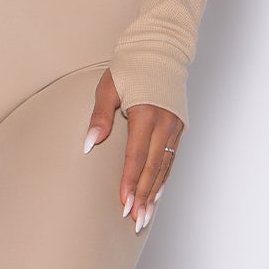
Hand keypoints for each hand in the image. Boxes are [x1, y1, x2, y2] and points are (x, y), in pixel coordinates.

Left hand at [83, 69, 182, 233]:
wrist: (160, 48)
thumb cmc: (130, 66)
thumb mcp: (109, 86)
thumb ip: (100, 116)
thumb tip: (90, 143)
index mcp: (145, 113)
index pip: (136, 156)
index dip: (129, 182)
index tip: (123, 203)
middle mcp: (164, 123)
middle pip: (152, 167)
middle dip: (143, 196)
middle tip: (135, 220)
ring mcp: (174, 126)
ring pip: (164, 166)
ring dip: (154, 193)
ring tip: (145, 216)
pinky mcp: (178, 127)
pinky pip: (170, 158)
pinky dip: (163, 178)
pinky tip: (155, 194)